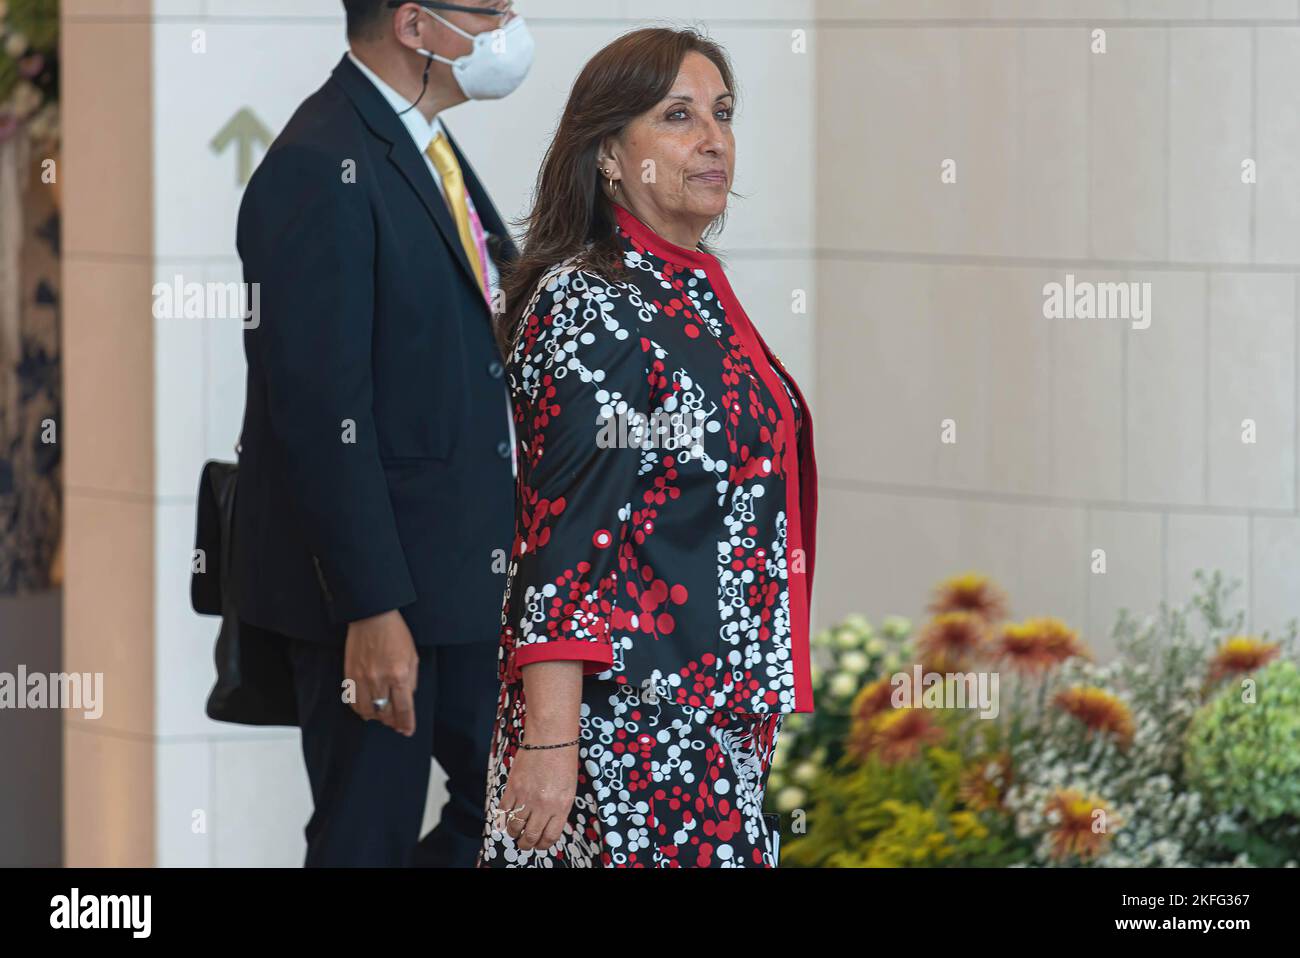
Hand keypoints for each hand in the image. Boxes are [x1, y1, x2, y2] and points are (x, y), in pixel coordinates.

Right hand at [344, 610, 418, 736]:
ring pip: (368, 711)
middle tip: (396, 724)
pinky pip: (353, 701)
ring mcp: (363, 678)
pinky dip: (360, 709)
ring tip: (382, 716)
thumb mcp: (412, 656)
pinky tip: (367, 708)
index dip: (406, 723)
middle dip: (392, 722)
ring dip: (376, 717)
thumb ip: (411, 680)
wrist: (372, 616)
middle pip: (385, 713)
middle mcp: (380, 679)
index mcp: (399, 675)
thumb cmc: (395, 634)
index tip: (407, 730)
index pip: (404, 709)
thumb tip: (407, 700)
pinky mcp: (350, 675)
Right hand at [499, 737, 578, 852]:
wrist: (551, 737)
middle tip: (525, 843)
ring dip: (514, 833)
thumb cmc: (563, 760)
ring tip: (515, 831)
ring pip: (514, 827)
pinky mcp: (513, 787)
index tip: (540, 844)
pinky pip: (503, 811)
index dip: (543, 845)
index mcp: (561, 806)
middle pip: (530, 836)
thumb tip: (548, 824)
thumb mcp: (569, 789)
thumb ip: (559, 808)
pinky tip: (506, 818)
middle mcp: (543, 805)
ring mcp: (526, 797)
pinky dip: (503, 818)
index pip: (549, 837)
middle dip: (527, 844)